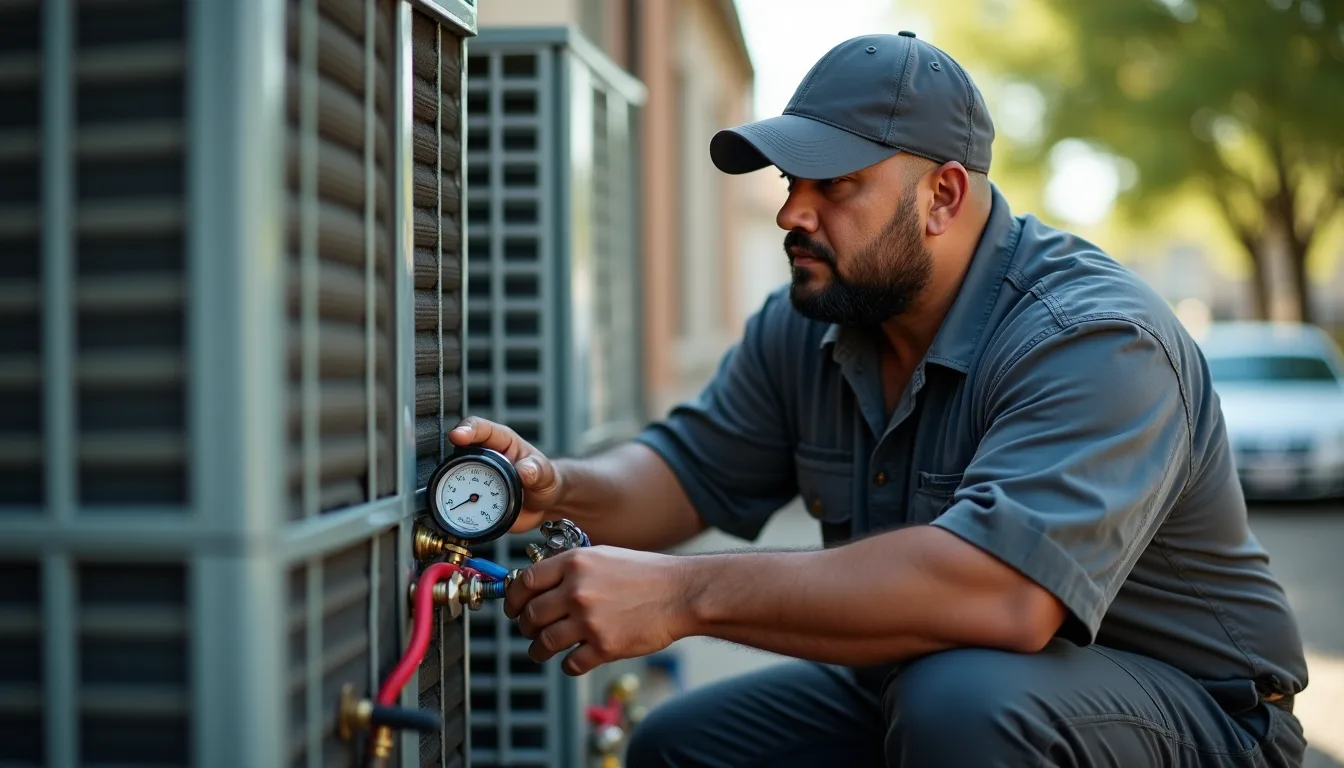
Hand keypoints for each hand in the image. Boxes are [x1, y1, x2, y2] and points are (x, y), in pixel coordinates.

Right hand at [448, 416, 560, 532]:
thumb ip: (538, 471)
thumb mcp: (546, 474)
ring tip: (457, 497)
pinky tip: (459, 514)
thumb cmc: (545, 480)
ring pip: (455, 475)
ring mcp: (477, 477)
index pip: (480, 428)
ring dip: (452, 485)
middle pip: (459, 451)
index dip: (467, 429)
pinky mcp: (474, 497)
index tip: (458, 436)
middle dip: (452, 459)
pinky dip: (456, 506)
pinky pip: (460, 500)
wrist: (543, 505)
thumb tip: (525, 471)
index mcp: (501, 442)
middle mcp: (485, 457)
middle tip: (453, 471)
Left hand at [503, 546, 695, 675]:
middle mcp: (577, 590)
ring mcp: (589, 620)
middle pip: (530, 616)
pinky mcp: (604, 646)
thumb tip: (537, 584)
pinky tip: (576, 658)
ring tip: (542, 650)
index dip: (512, 599)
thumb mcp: (602, 556)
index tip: (513, 608)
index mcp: (574, 563)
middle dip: (525, 627)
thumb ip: (570, 568)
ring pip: (543, 644)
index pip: (524, 583)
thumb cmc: (645, 574)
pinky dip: (569, 664)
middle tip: (531, 630)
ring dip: (538, 650)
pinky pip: (570, 664)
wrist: (680, 593)